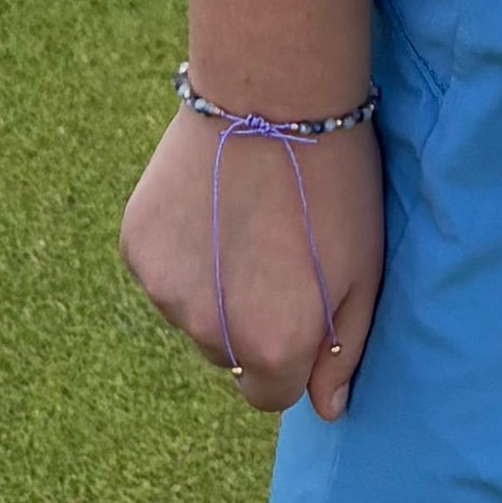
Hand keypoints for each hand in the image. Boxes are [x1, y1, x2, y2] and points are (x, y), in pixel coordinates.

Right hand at [119, 101, 384, 418]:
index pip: (271, 395)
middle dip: (251, 322)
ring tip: (243, 219)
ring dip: (213, 287)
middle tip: (276, 252)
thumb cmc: (334, 182)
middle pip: (229, 355)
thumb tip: (325, 408)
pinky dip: (182, 250)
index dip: (291, 356)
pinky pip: (163, 271)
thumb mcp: (365, 270)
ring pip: (192, 313)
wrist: (270, 94)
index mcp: (272, 349)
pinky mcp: (136, 247)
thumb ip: (344, 351)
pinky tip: (209, 201)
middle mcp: (210, 333)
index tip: (302, 304)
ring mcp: (164, 291)